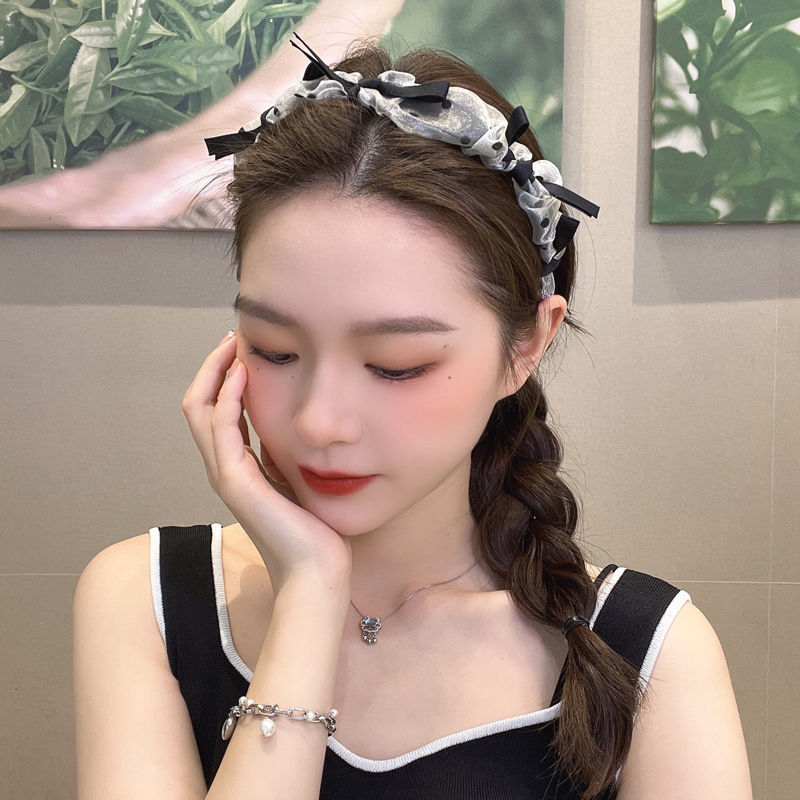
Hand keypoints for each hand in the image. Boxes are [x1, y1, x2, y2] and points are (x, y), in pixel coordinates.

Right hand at [181, 331, 351, 593]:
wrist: (316, 572)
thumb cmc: (314, 530)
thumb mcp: (298, 479)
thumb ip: (285, 455)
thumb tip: (291, 426)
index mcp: (237, 466)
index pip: (215, 410)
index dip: (223, 378)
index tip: (244, 349)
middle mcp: (224, 467)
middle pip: (199, 403)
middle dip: (214, 367)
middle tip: (234, 337)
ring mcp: (225, 474)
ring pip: (200, 410)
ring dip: (216, 372)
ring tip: (235, 344)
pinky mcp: (234, 482)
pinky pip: (221, 428)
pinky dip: (228, 396)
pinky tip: (245, 372)